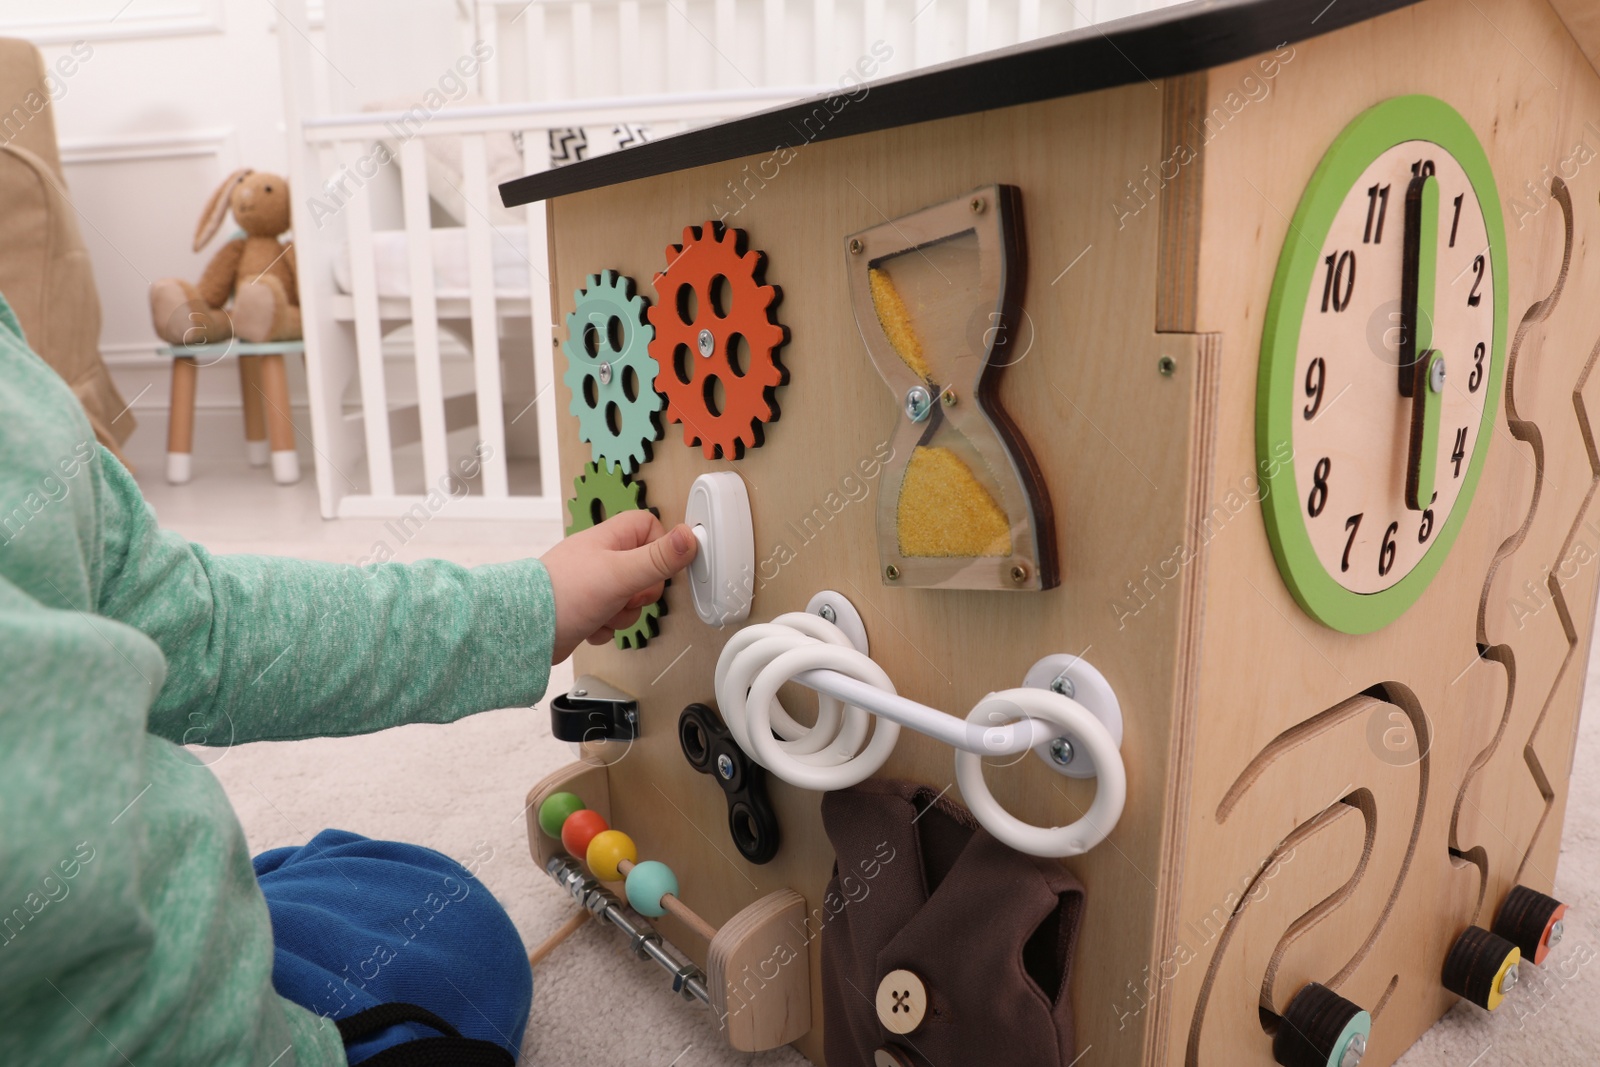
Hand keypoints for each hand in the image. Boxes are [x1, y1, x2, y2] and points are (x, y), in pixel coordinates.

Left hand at [541, 510, 698, 662]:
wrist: (526, 631)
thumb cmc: (563, 595)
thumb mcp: (622, 574)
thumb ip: (659, 558)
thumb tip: (690, 535)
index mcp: (609, 538)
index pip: (650, 527)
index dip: (661, 548)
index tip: (658, 568)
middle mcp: (600, 558)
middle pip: (645, 569)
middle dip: (641, 593)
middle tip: (627, 595)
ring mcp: (592, 584)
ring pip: (630, 599)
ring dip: (623, 614)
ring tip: (603, 613)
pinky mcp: (585, 609)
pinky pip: (613, 618)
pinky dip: (606, 627)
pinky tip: (590, 626)